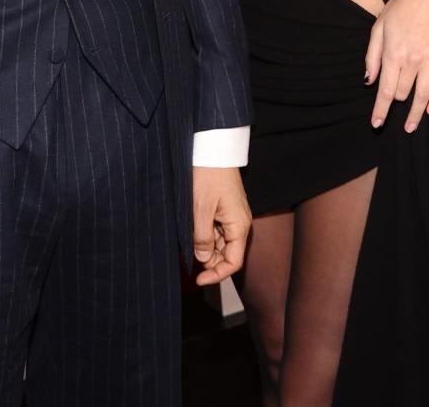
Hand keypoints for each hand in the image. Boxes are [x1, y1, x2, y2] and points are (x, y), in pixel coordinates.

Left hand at [192, 166, 251, 284]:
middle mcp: (240, 224)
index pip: (234, 262)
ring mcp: (233, 217)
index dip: (217, 275)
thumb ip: (202, 237)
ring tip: (188, 244)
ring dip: (206, 249)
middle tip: (189, 261)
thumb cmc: (208, 175)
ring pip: (221, 244)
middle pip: (228, 255)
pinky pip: (218, 231)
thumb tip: (203, 260)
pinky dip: (206, 236)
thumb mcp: (200, 208)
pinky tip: (193, 232)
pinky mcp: (226, 210)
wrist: (213, 149)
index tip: (198, 279)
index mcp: (239, 226)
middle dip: (210, 262)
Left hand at [365, 0, 428, 132]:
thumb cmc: (399, 8)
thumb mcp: (377, 28)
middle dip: (394, 101)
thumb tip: (368, 82)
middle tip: (391, 104)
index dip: (380, 111)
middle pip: (402, 93)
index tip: (376, 124)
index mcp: (393, 54)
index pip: (385, 91)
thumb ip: (371, 57)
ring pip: (423, 95)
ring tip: (410, 126)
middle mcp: (412, 60)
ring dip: (416, 114)